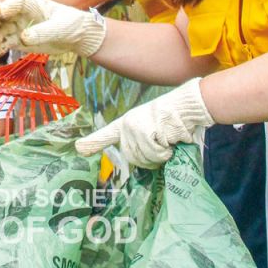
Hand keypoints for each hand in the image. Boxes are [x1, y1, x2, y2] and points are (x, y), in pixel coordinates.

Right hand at [0, 0, 105, 58]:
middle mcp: (19, 14)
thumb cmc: (70, 26)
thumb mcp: (59, 28)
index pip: (10, 4)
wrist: (77, 37)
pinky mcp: (18, 41)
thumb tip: (24, 38)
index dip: (0, 10)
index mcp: (29, 3)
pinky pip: (3, 44)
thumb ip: (42, 32)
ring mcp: (17, 27)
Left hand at [74, 79, 212, 167]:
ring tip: (168, 141)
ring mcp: (135, 127)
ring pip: (143, 157)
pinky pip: (155, 153)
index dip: (93, 143)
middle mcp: (127, 124)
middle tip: (163, 149)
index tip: (79, 149)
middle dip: (149, 159)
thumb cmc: (175, 120)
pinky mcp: (146, 130)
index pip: (107, 134)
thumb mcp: (154, 129)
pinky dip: (166, 152)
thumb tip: (137, 161)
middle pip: (132, 158)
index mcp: (127, 123)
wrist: (188, 106)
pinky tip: (171, 139)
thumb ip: (142, 144)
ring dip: (159, 156)